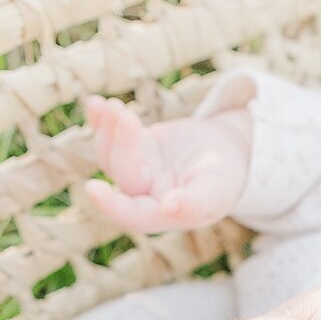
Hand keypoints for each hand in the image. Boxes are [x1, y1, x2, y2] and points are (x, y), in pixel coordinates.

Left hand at [84, 94, 253, 233]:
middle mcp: (143, 195)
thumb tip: (169, 206)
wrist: (228, 154)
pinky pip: (111, 135)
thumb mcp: (216, 192)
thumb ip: (194, 203)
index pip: (133, 215)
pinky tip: (94, 104)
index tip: (92, 188)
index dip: (111, 205)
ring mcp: (137, 170)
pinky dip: (101, 120)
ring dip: (106, 128)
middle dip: (121, 143)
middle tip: (126, 115)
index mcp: (162, 215)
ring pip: (109, 153)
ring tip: (108, 106)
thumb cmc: (225, 180)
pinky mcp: (135, 147)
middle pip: (123, 172)